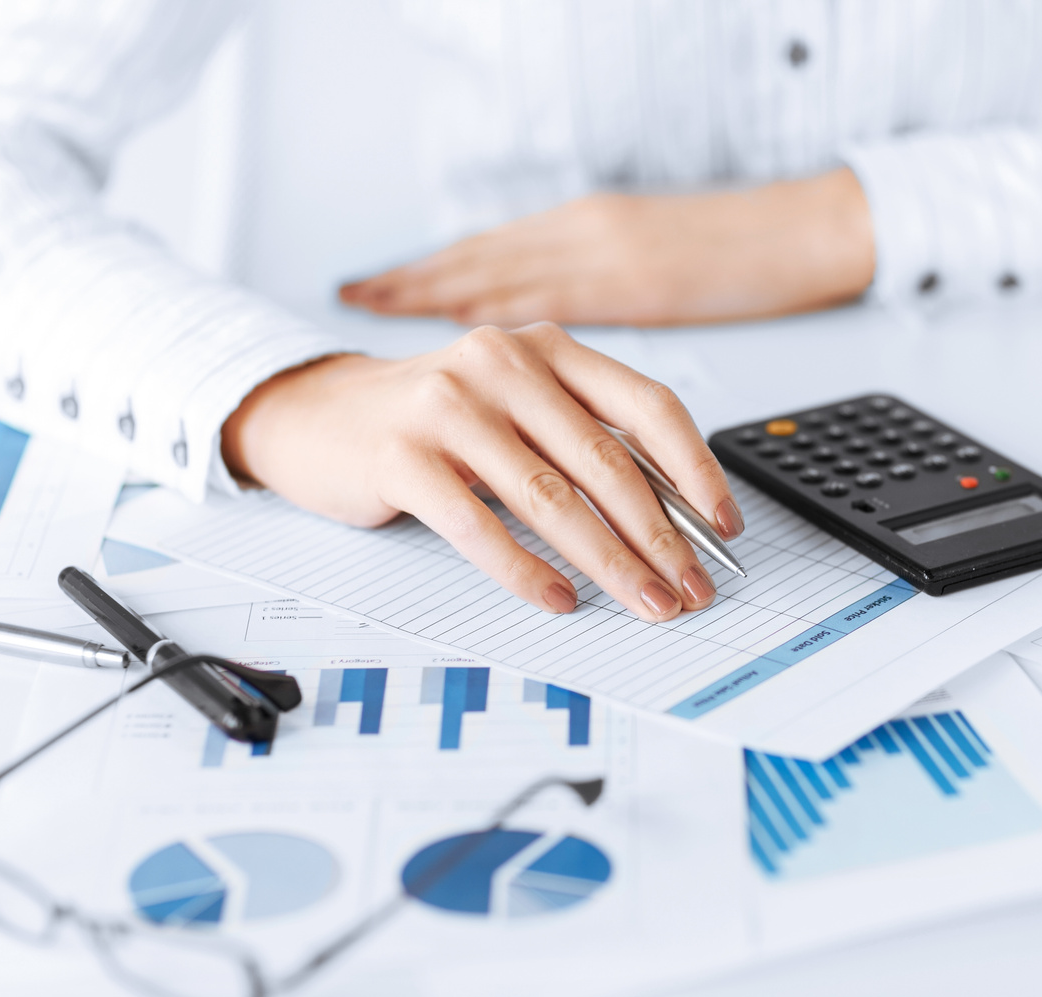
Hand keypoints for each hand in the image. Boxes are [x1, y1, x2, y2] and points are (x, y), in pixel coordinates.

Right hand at [219, 324, 742, 620]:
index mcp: (549, 348)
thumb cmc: (435, 420)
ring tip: (642, 603)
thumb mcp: (518, 406)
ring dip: (607, 561)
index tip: (723, 527)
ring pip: (549, 495)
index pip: (647, 405)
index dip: (695, 469)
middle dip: (658, 536)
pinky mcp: (401, 454)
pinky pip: (478, 522)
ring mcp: (449, 404)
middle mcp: (504, 361)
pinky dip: (524, 568)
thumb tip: (673, 519)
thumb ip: (584, 440)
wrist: (318, 415)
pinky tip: (557, 598)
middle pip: (605, 460)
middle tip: (690, 588)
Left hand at [338, 167, 875, 326]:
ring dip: (438, 285)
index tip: (385, 281)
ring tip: (376, 296)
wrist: (809, 229)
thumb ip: (607, 307)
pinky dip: (497, 305)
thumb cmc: (742, 257)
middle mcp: (586, 234)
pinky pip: (543, 294)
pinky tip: (456, 318)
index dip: (441, 270)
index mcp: (591, 232)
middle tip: (358, 291)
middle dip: (420, 278)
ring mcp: (606, 249)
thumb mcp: (660, 277)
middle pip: (484, 257)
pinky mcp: (631, 275)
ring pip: (500, 265)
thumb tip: (565, 369)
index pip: (499, 253)